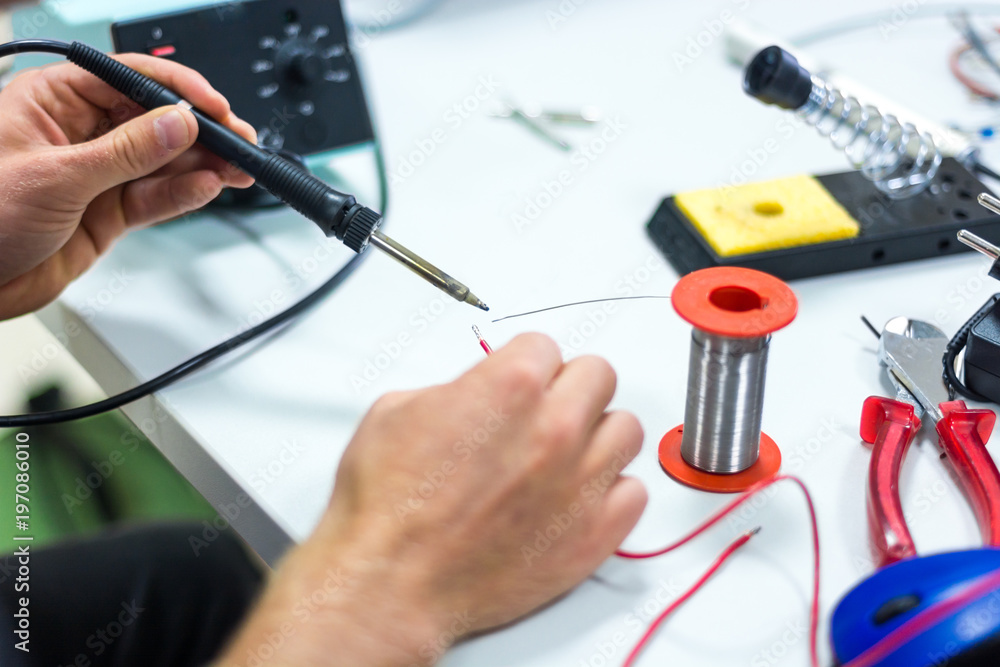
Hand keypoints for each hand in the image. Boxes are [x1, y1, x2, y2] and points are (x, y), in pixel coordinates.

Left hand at [0, 54, 255, 319]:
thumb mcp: (56, 178)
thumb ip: (126, 152)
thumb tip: (178, 125)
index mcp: (52, 101)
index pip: (126, 78)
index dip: (175, 90)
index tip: (212, 107)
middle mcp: (78, 132)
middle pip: (153, 120)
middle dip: (199, 131)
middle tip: (238, 143)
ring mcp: (96, 173)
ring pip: (161, 161)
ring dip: (201, 165)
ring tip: (236, 169)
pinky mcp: (107, 211)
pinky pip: (154, 196)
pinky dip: (182, 194)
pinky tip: (206, 188)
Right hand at [219, 334, 646, 665]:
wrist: (391, 581)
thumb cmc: (389, 508)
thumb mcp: (398, 411)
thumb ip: (455, 388)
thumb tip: (474, 393)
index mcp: (511, 387)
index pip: (546, 346)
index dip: (525, 364)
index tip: (519, 381)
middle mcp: (555, 428)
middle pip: (598, 376)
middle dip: (569, 387)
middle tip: (546, 409)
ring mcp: (581, 482)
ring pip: (626, 430)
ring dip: (598, 434)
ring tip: (568, 452)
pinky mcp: (594, 532)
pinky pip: (635, 492)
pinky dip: (612, 491)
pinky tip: (579, 496)